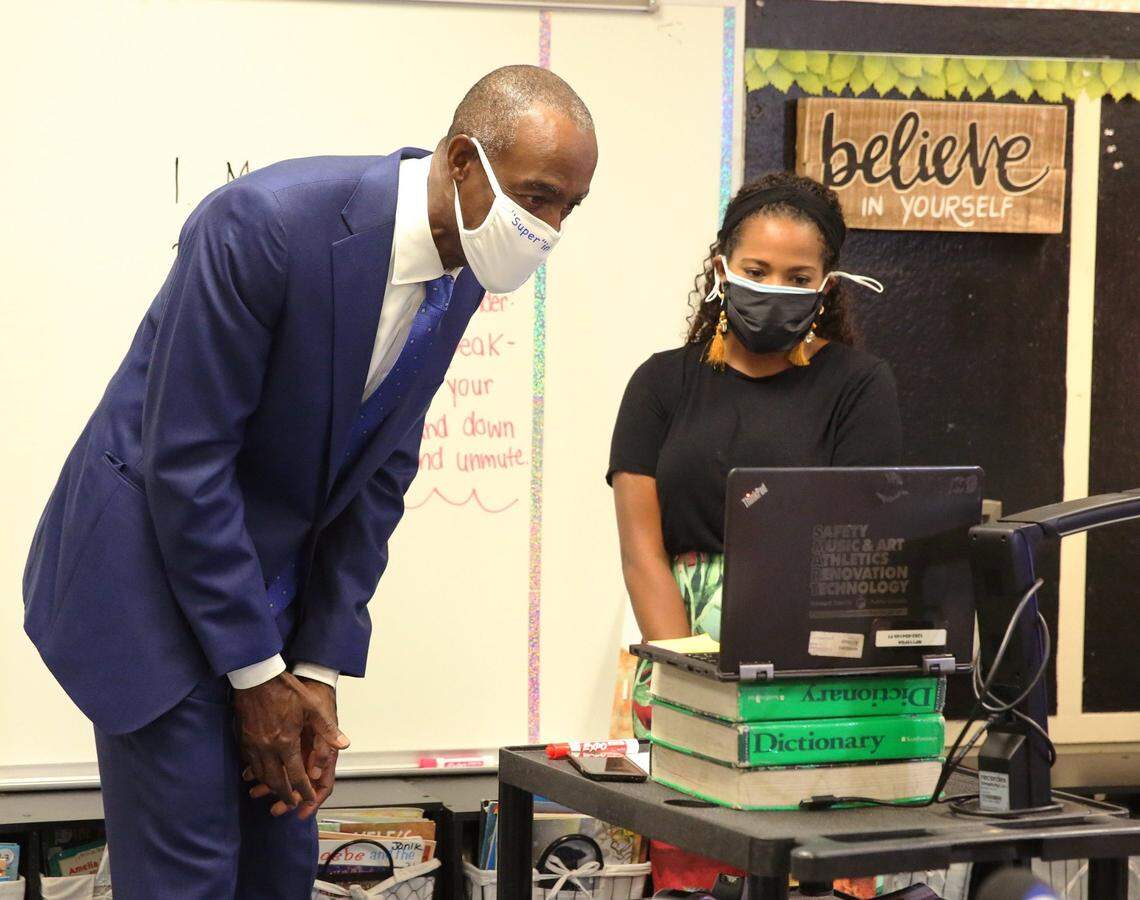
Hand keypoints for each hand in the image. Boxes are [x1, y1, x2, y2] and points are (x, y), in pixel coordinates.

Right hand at [234, 672, 348, 812]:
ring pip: (261, 774)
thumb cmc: (286, 690)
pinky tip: (262, 774)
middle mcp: (268, 748)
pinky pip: (250, 764)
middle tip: (291, 803)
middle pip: (275, 781)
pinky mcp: (243, 739)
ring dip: (270, 786)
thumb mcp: (312, 706)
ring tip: (278, 792)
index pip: (296, 775)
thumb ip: (327, 729)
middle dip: (284, 795)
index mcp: (286, 742)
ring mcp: (253, 745)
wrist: (257, 677)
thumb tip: (343, 744)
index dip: (303, 790)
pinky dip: (257, 773)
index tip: (308, 799)